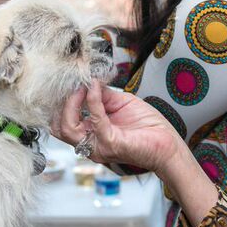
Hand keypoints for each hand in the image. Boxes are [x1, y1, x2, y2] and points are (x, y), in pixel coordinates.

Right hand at [51, 81, 184, 172]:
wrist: (167, 143)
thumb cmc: (148, 127)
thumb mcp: (119, 103)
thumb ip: (101, 94)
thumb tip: (88, 80)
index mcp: (90, 135)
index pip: (62, 121)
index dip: (64, 99)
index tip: (73, 80)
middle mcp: (90, 144)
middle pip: (58, 127)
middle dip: (63, 102)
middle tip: (75, 84)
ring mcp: (98, 147)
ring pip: (68, 128)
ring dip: (73, 102)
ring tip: (84, 86)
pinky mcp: (110, 144)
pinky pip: (95, 120)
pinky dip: (93, 101)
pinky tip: (97, 88)